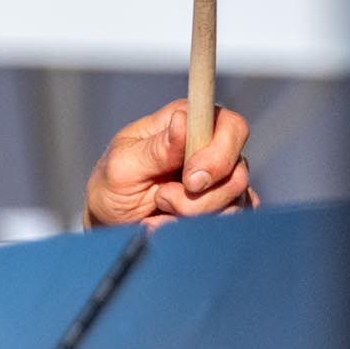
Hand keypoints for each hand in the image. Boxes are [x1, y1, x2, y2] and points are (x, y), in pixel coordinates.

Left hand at [83, 101, 255, 230]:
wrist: (111, 224)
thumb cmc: (112, 186)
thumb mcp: (123, 166)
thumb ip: (156, 148)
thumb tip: (182, 120)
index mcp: (188, 123)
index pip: (230, 126)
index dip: (219, 153)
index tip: (190, 180)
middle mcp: (210, 149)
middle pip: (238, 170)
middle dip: (201, 196)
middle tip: (163, 198)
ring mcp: (220, 180)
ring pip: (235, 201)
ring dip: (192, 213)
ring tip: (159, 208)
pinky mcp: (224, 208)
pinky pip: (231, 220)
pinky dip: (197, 228)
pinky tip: (170, 222)